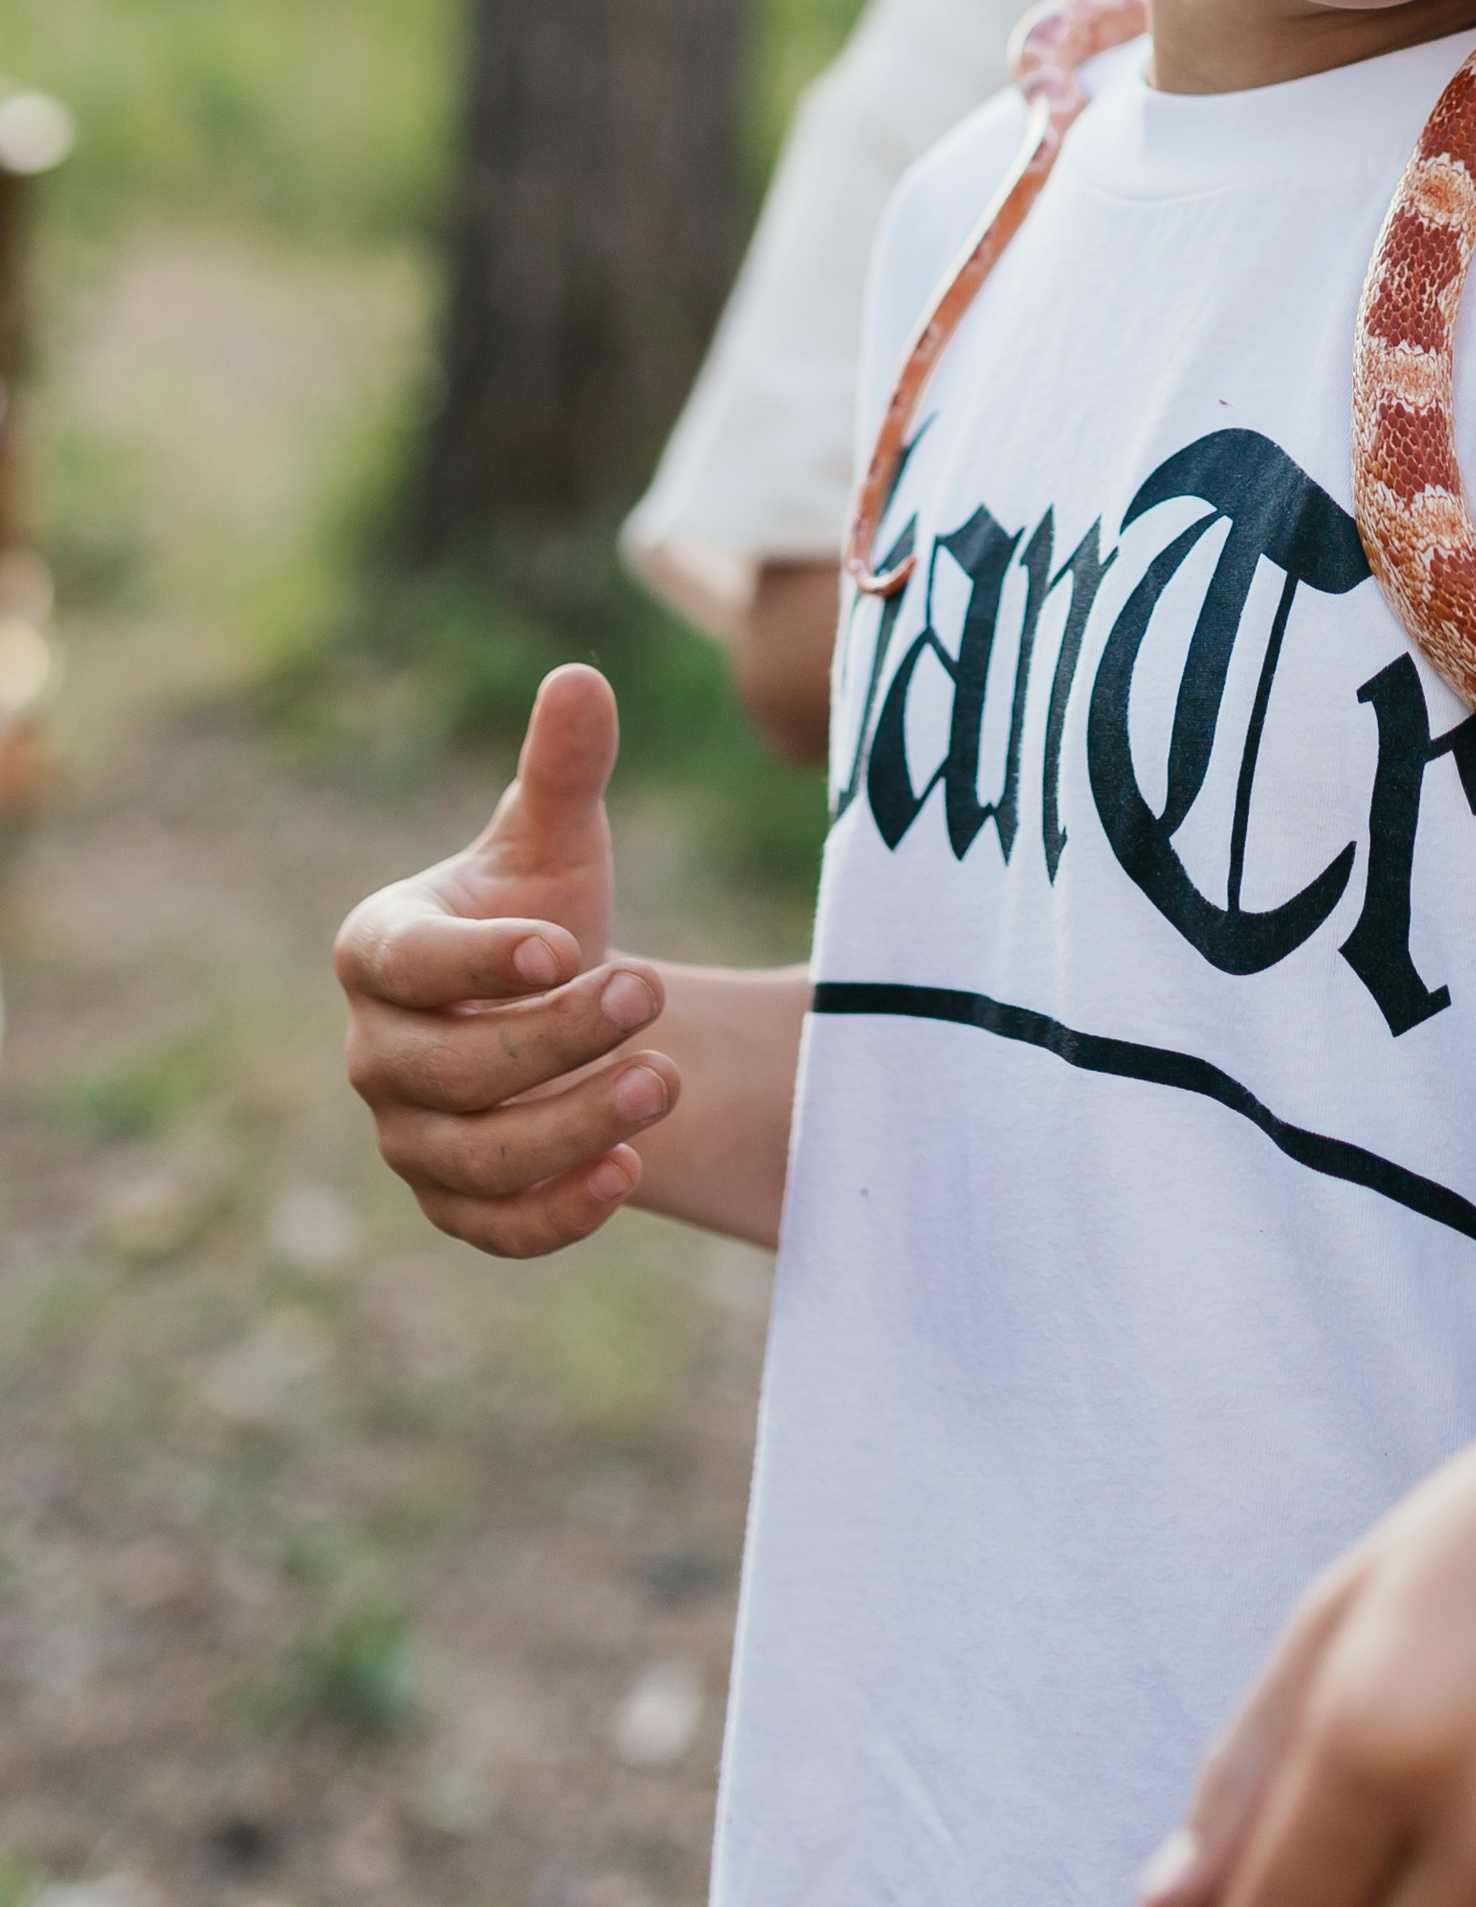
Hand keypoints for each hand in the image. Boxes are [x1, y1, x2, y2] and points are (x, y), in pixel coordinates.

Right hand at [336, 663, 678, 1255]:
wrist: (556, 1017)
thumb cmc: (544, 913)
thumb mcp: (558, 843)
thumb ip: (563, 770)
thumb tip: (581, 678)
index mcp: (382, 950)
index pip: (407, 963)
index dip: (477, 961)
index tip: (564, 945)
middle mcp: (379, 1051)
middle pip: (449, 1069)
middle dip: (552, 1040)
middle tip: (651, 995)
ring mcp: (411, 1136)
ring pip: (473, 1156)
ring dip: (569, 1127)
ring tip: (666, 1082)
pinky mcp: (458, 1204)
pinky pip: (492, 1228)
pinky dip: (555, 1214)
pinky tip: (630, 1172)